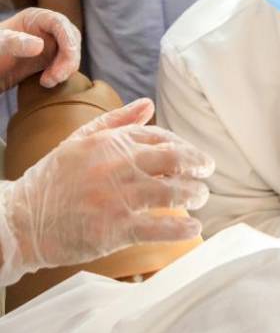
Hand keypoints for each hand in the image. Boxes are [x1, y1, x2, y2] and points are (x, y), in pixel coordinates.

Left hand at [0, 7, 80, 90]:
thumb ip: (15, 43)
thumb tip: (40, 46)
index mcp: (36, 18)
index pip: (59, 23)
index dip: (67, 39)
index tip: (68, 56)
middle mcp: (48, 28)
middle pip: (71, 38)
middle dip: (69, 58)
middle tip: (57, 77)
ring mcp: (51, 44)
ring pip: (72, 52)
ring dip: (67, 68)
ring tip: (48, 82)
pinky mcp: (51, 59)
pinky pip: (65, 64)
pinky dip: (62, 73)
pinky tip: (48, 82)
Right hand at [0, 99, 213, 285]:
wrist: (19, 221)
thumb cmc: (52, 180)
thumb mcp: (81, 140)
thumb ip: (117, 120)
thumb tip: (148, 104)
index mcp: (112, 142)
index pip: (162, 138)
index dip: (183, 146)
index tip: (192, 156)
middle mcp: (119, 166)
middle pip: (174, 160)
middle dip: (197, 165)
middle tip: (207, 172)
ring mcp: (118, 197)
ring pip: (171, 191)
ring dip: (193, 194)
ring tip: (200, 197)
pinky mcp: (114, 229)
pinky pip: (157, 227)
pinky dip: (180, 228)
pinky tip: (192, 228)